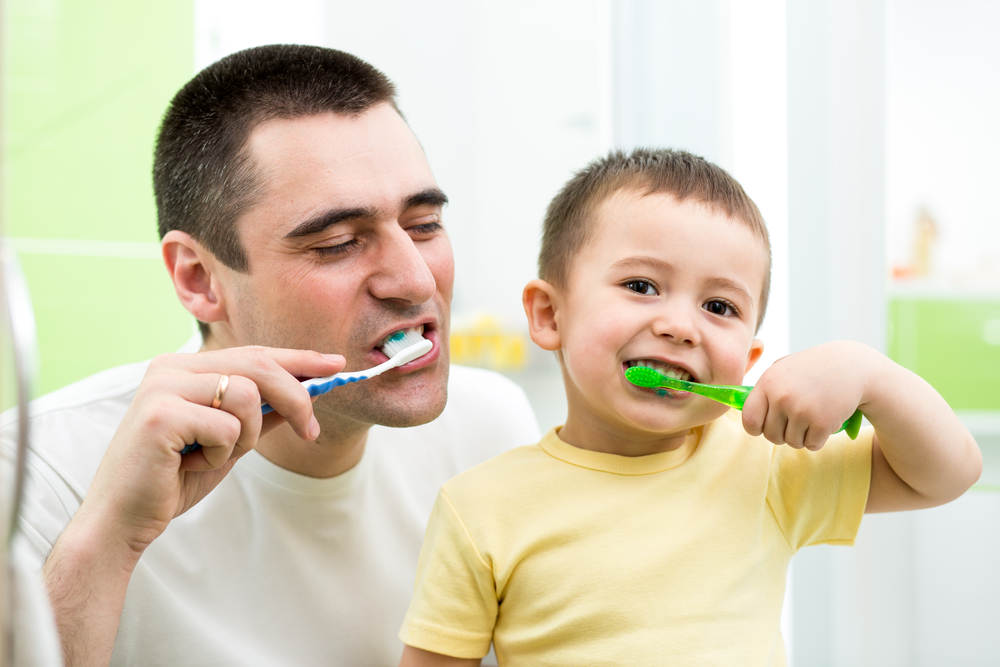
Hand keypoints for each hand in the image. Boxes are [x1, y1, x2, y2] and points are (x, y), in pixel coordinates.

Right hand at [78, 346, 344, 555]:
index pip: (254, 353)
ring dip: (248, 435)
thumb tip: (309, 391)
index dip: (299, 359)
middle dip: (296, 397)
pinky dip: (222, 453)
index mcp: (184, 366)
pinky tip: (193, 464)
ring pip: (245, 395)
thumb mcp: (230, 440)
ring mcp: (162, 387)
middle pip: (257, 365)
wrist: (124, 519)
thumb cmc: (175, 477)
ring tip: (218, 455)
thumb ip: (261, 412)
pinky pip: (226, 427)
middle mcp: (170, 367)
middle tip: (311, 431)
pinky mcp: (159, 415)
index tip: (336, 366)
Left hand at [741, 340, 877, 450]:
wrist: (853, 367)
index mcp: (767, 383)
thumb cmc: (814, 368)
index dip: (756, 428)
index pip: (749, 420)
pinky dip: (817, 439)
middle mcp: (781, 397)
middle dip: (781, 434)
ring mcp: (801, 410)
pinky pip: (811, 445)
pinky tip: (824, 421)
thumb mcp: (784, 368)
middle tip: (794, 421)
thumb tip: (737, 405)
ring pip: (791, 442)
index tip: (764, 427)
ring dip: (801, 436)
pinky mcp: (821, 423)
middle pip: (770, 435)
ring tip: (811, 417)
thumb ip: (764, 388)